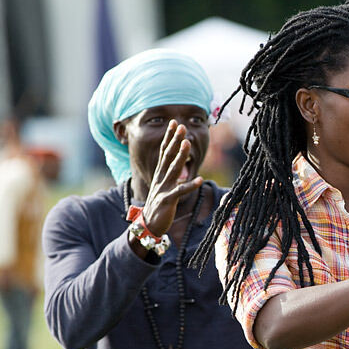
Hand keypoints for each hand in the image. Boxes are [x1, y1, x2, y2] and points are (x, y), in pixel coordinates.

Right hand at [141, 121, 203, 236]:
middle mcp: (161, 179)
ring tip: (188, 143)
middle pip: (168, 156)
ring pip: (173, 169)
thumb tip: (176, 161)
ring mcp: (163, 189)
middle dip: (175, 141)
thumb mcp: (163, 186)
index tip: (174, 123)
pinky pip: (180, 192)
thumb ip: (169, 174)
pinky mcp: (167, 201)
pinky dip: (190, 186)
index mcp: (160, 174)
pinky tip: (199, 179)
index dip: (169, 137)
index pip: (164, 151)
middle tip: (181, 126)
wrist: (149, 225)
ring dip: (181, 156)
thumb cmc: (159, 205)